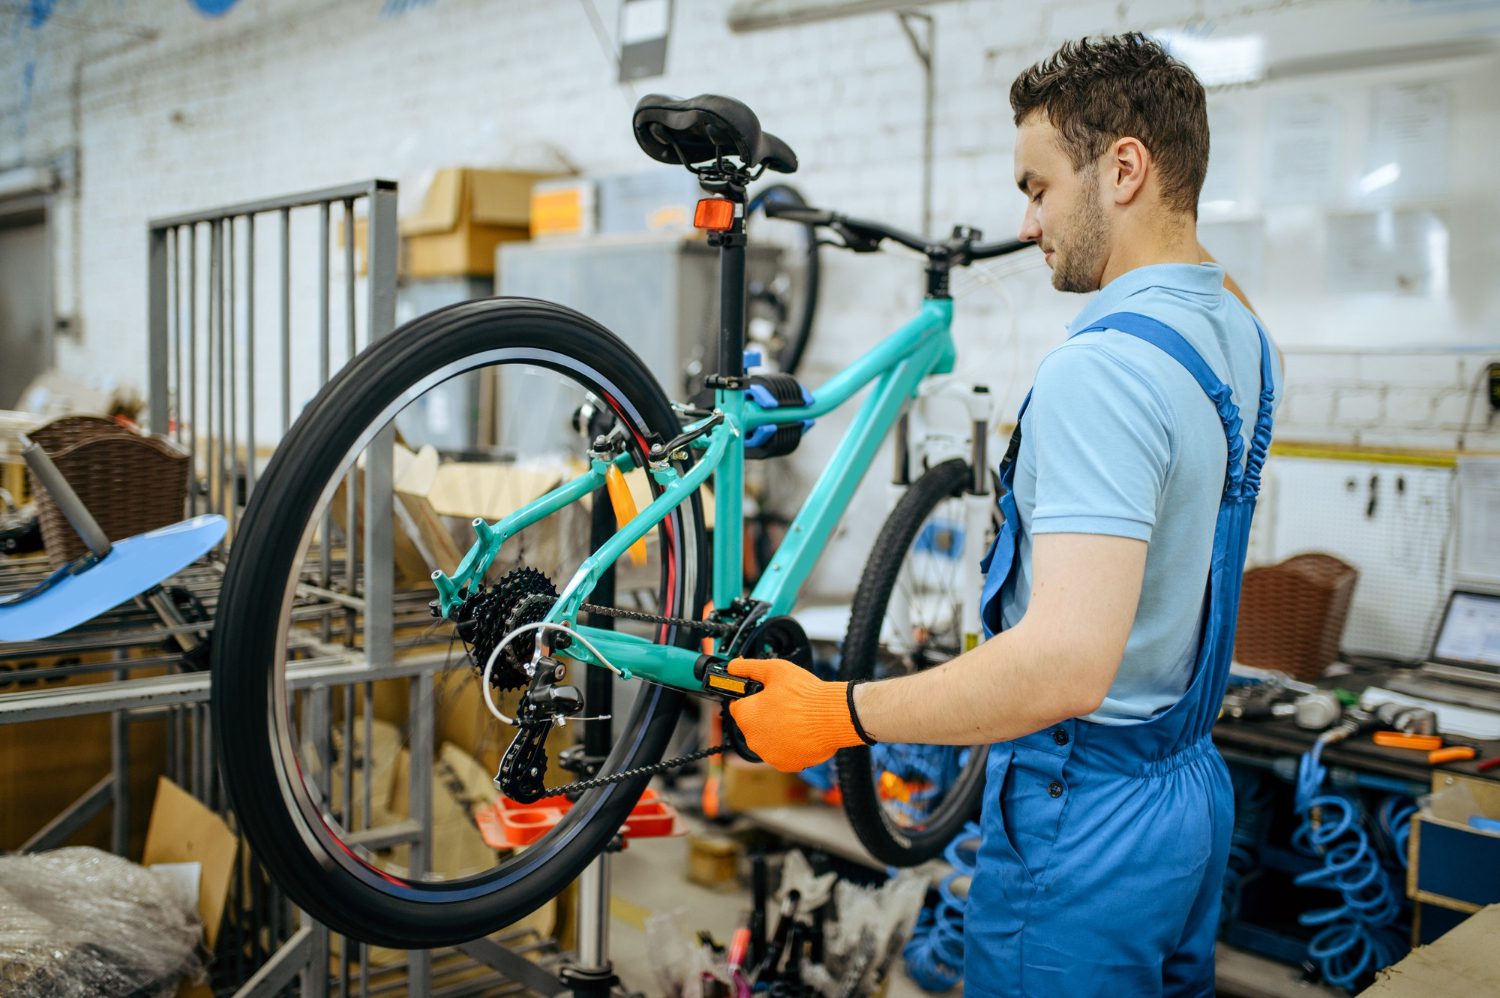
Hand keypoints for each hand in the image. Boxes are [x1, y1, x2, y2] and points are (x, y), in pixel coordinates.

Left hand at [726, 657, 866, 772]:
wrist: (834, 716)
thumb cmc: (806, 695)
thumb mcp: (774, 669)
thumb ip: (749, 668)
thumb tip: (734, 666)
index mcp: (746, 716)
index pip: (737, 706)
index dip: (749, 698)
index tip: (762, 695)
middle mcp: (753, 739)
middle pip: (752, 724)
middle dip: (763, 714)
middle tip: (783, 703)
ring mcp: (770, 754)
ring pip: (767, 739)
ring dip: (776, 731)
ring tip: (795, 717)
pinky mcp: (786, 764)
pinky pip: (783, 752)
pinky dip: (789, 744)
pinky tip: (800, 731)